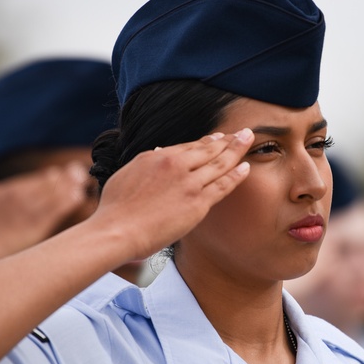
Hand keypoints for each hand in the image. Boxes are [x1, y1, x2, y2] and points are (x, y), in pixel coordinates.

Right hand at [0, 163, 92, 263]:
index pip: (26, 182)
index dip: (44, 178)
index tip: (57, 173)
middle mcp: (12, 197)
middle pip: (41, 184)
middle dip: (60, 178)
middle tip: (78, 172)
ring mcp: (24, 209)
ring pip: (50, 194)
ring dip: (67, 186)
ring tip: (81, 182)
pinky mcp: (35, 224)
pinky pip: (55, 209)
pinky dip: (67, 202)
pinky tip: (79, 197)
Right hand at [89, 130, 253, 259]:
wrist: (116, 230)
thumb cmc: (114, 210)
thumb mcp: (126, 176)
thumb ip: (144, 165)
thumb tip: (156, 155)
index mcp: (157, 156)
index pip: (188, 146)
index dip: (207, 141)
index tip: (218, 138)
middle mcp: (175, 164)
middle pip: (208, 148)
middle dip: (227, 139)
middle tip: (243, 132)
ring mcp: (188, 182)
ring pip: (219, 163)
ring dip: (237, 150)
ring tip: (249, 139)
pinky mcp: (197, 202)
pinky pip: (223, 184)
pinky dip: (236, 175)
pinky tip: (247, 167)